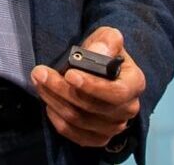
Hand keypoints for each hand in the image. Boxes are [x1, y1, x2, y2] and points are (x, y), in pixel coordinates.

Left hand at [30, 27, 143, 151]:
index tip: (69, 74)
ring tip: (39, 82)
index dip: (92, 86)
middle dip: (62, 89)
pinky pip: (77, 136)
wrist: (101, 68)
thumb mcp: (107, 37)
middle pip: (92, 107)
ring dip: (55, 102)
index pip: (116, 92)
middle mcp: (128, 108)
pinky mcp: (100, 137)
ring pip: (81, 121)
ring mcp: (115, 126)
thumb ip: (107, 40)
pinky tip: (49, 104)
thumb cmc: (104, 51)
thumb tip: (98, 52)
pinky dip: (59, 121)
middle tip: (40, 73)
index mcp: (134, 83)